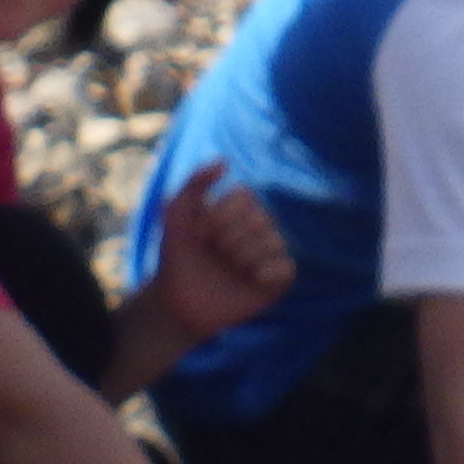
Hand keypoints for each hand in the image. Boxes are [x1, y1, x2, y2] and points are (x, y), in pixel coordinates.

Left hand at [140, 161, 291, 346]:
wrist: (177, 302)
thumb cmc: (178, 256)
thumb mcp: (176, 215)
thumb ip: (195, 182)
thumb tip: (224, 161)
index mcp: (239, 208)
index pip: (244, 197)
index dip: (217, 216)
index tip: (198, 234)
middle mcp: (259, 226)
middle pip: (258, 218)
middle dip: (227, 238)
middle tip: (213, 254)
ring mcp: (270, 253)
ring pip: (272, 241)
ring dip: (242, 257)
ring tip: (228, 268)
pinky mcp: (278, 280)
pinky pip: (287, 267)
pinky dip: (267, 272)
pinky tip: (250, 279)